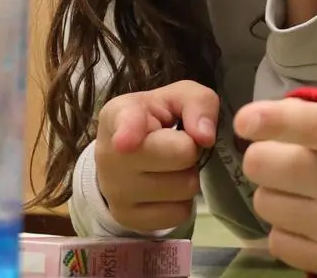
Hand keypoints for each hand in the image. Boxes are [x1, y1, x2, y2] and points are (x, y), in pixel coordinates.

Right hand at [94, 80, 218, 233]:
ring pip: (185, 187)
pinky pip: (180, 215)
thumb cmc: (153, 120)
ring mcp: (115, 192)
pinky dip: (182, 202)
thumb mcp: (177, 98)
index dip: (130, 131)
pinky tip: (166, 188)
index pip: (127, 123)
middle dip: (189, 149)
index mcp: (118, 115)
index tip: (126, 143)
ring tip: (170, 167)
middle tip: (176, 145)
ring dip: (187, 176)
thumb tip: (205, 137)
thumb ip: (198, 103)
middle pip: (181, 155)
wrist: (121, 156)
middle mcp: (110, 156)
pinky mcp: (127, 219)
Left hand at [235, 98, 316, 275]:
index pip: (309, 124)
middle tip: (284, 163)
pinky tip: (311, 221)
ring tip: (305, 194)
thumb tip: (259, 119)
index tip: (243, 122)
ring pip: (263, 203)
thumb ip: (310, 113)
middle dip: (264, 160)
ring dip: (276, 195)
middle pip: (260, 165)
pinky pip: (276, 242)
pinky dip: (287, 230)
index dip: (274, 120)